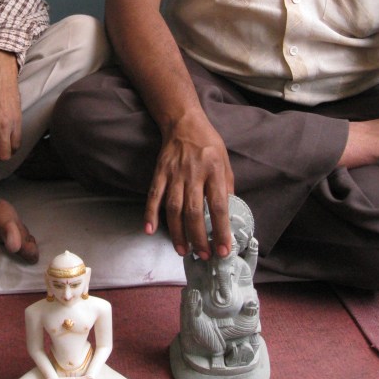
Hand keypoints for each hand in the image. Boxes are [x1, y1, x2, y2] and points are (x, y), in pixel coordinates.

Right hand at [144, 115, 233, 258]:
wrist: (184, 122)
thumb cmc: (208, 143)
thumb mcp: (226, 162)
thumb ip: (227, 187)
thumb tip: (228, 214)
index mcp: (214, 171)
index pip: (219, 206)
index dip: (221, 230)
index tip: (224, 249)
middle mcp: (194, 174)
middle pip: (194, 211)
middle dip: (199, 237)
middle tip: (204, 255)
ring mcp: (174, 173)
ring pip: (174, 208)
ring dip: (178, 232)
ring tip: (183, 251)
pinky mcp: (160, 172)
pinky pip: (154, 195)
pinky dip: (150, 213)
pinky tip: (149, 229)